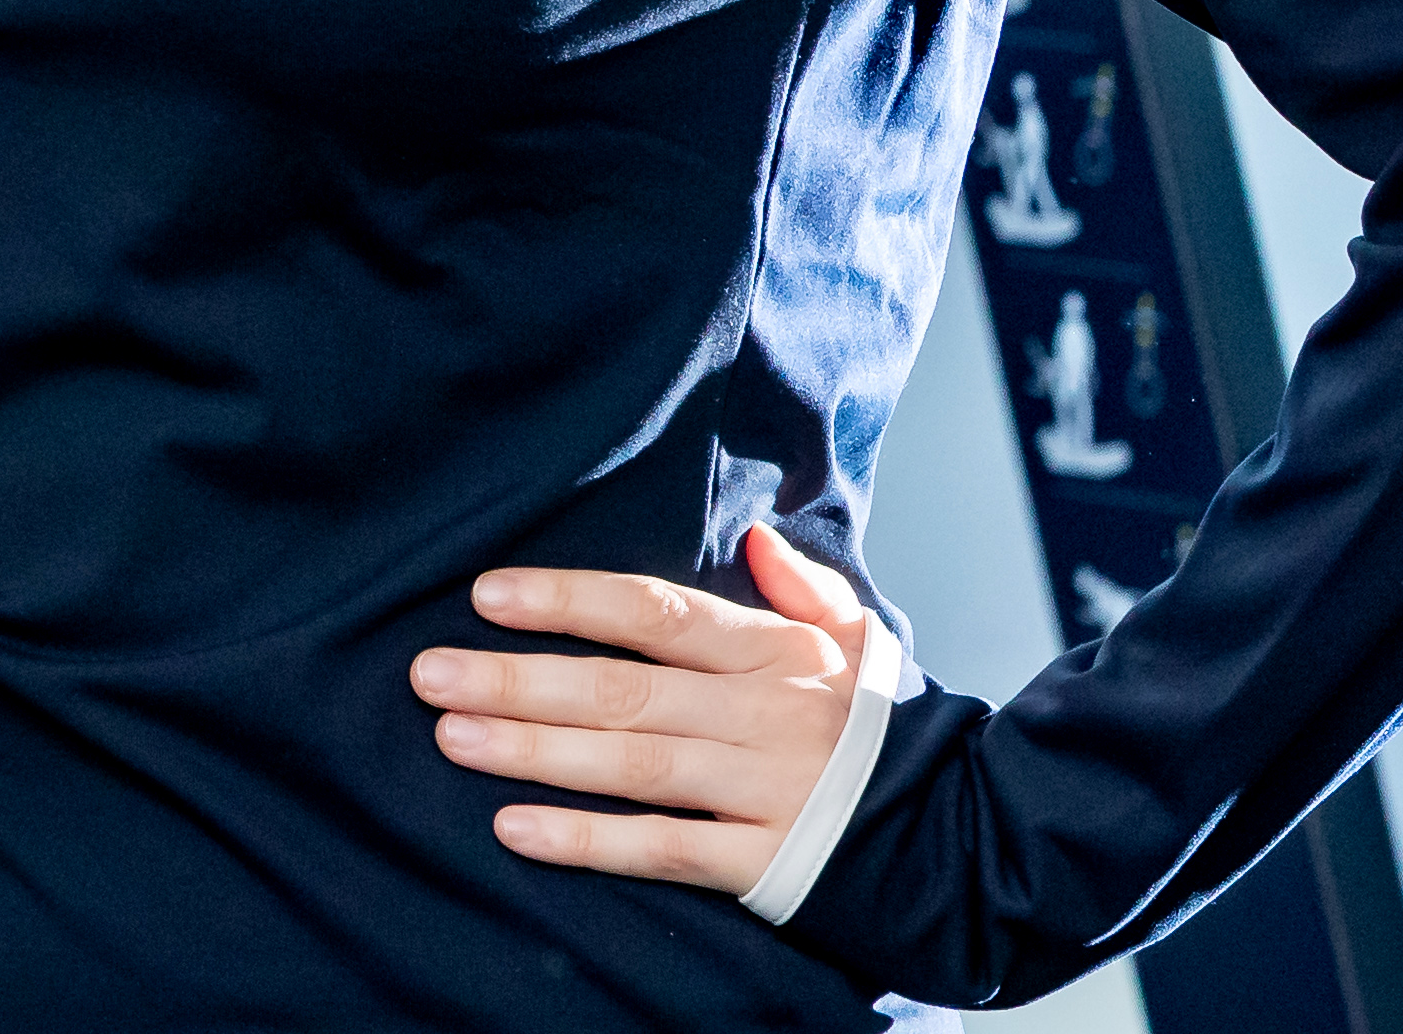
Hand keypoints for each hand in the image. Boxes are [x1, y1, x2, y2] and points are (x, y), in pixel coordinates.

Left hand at [409, 525, 883, 892]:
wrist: (973, 840)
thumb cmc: (889, 733)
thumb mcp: (860, 646)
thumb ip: (804, 589)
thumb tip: (758, 536)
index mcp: (773, 653)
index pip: (654, 612)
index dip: (567, 601)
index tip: (486, 596)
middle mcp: (762, 715)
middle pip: (622, 689)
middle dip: (519, 678)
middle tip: (429, 672)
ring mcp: (764, 790)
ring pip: (631, 764)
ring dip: (534, 751)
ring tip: (451, 736)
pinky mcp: (768, 864)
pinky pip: (663, 847)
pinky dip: (587, 840)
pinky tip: (516, 828)